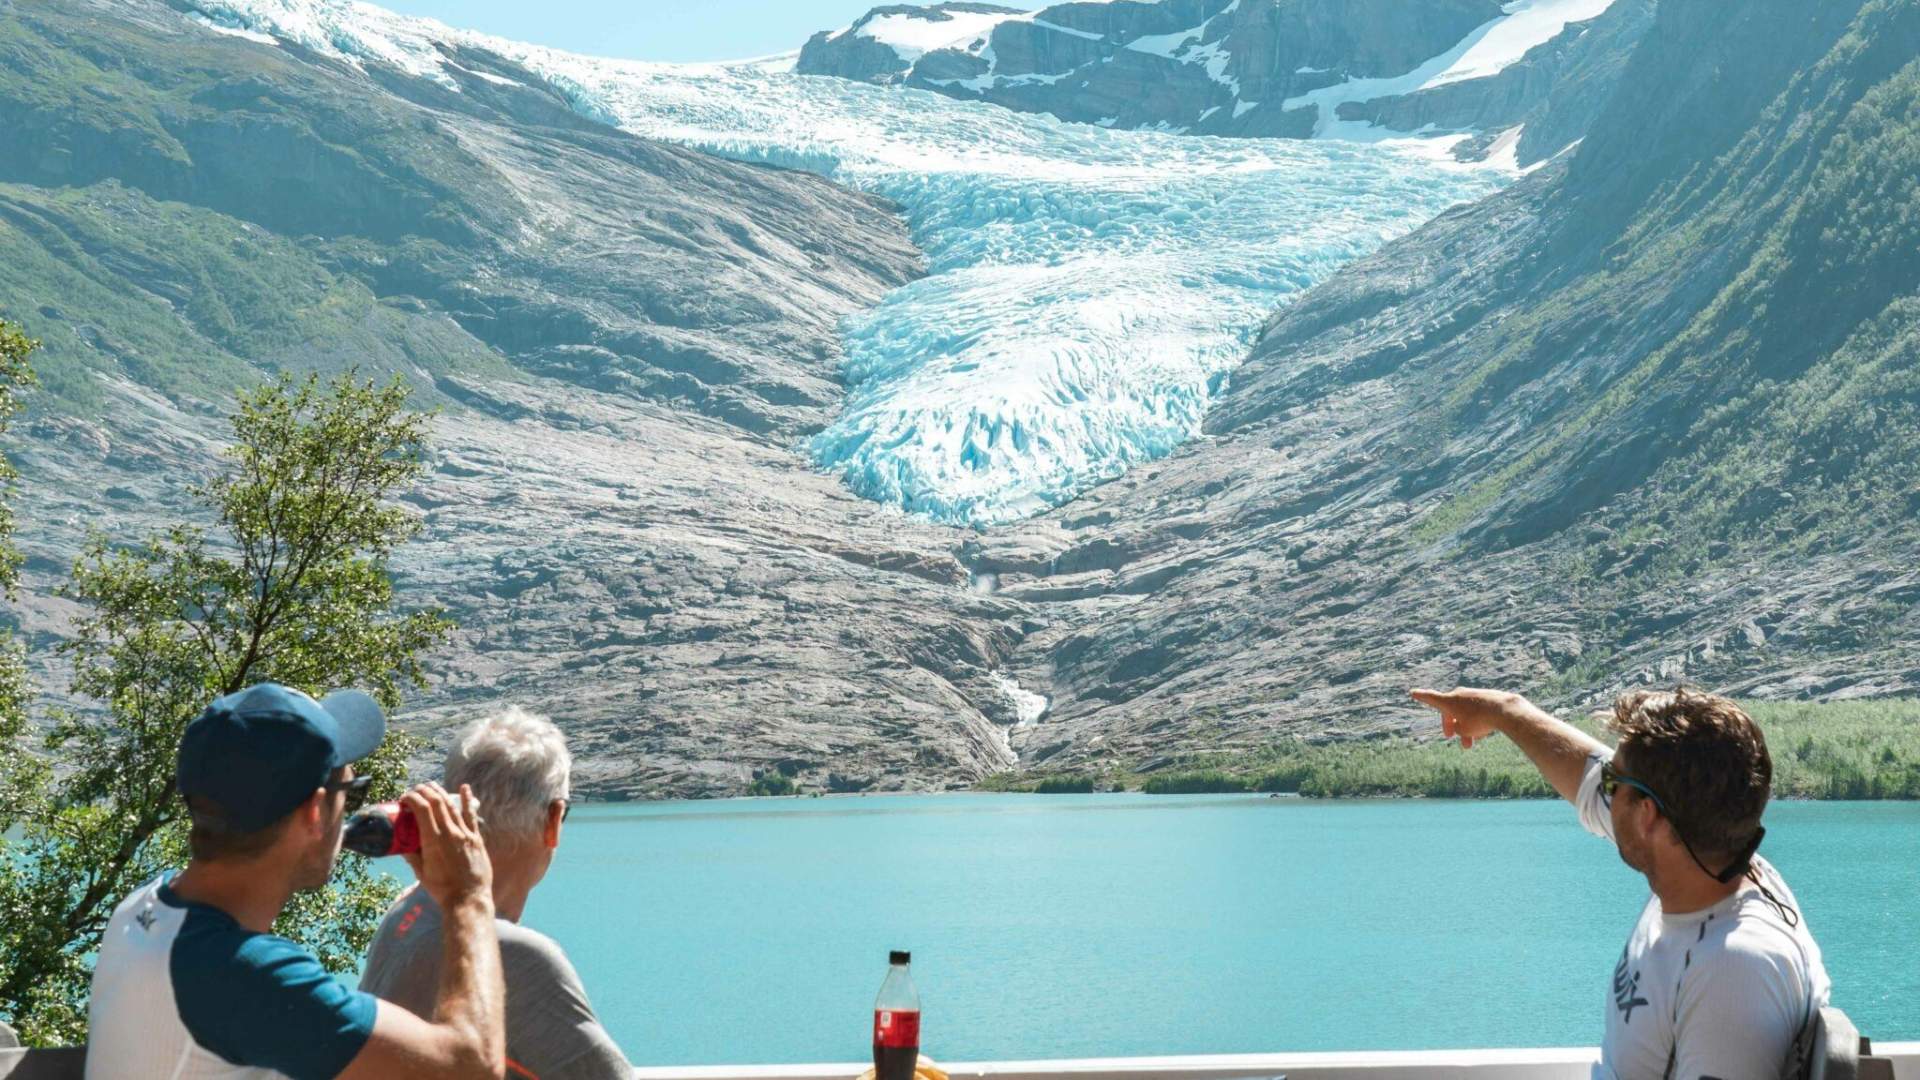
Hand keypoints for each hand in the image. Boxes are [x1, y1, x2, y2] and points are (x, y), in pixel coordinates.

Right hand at [402, 782, 491, 912]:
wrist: (467, 898)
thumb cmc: (442, 888)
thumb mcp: (421, 872)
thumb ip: (412, 856)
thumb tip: (401, 846)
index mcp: (433, 840)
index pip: (422, 809)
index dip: (412, 798)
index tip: (404, 798)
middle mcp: (449, 832)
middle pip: (436, 802)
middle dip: (424, 791)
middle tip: (415, 789)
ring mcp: (464, 834)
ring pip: (451, 806)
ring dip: (440, 793)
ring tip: (431, 786)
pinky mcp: (476, 838)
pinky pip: (471, 815)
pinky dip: (467, 800)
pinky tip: (464, 788)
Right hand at [1409, 687, 1526, 748]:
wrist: (1504, 711)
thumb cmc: (1479, 721)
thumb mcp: (1464, 730)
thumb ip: (1459, 728)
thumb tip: (1463, 723)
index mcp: (1449, 701)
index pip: (1430, 698)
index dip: (1421, 697)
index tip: (1413, 693)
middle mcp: (1459, 695)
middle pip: (1450, 711)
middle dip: (1452, 726)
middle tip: (1450, 738)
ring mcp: (1473, 694)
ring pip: (1465, 712)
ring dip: (1466, 726)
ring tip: (1472, 743)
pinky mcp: (1486, 696)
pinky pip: (1477, 710)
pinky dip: (1477, 720)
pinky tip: (1485, 731)